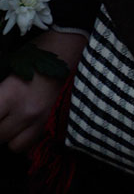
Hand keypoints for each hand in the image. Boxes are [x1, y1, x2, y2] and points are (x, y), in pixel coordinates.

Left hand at [0, 30, 84, 152]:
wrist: (67, 48)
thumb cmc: (34, 54)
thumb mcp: (7, 69)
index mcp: (11, 95)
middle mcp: (26, 111)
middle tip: (0, 113)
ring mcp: (40, 118)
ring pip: (13, 145)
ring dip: (7, 136)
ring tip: (6, 122)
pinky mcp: (50, 121)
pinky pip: (30, 143)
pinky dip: (21, 139)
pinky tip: (18, 127)